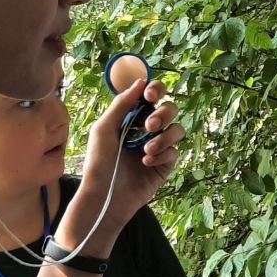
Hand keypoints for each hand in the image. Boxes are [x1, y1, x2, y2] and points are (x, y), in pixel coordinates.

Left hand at [72, 77, 185, 245]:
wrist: (106, 196)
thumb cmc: (99, 162)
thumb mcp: (104, 129)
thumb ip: (122, 104)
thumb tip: (141, 81)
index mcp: (132, 118)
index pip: (152, 97)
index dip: (156, 90)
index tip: (150, 95)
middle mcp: (148, 130)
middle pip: (170, 109)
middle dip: (163, 114)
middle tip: (149, 125)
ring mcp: (159, 147)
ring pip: (177, 130)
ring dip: (164, 137)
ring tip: (147, 151)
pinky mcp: (166, 165)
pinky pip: (175, 152)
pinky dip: (162, 155)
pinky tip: (147, 163)